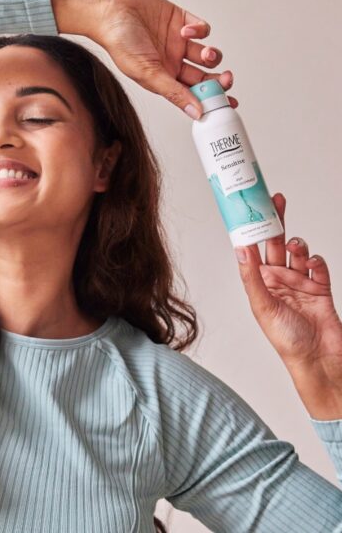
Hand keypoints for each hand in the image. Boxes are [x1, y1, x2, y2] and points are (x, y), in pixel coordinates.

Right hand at [93, 0, 236, 118]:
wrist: (110, 8)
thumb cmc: (119, 43)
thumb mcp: (147, 74)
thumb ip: (174, 93)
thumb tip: (196, 113)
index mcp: (162, 80)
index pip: (191, 95)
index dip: (210, 100)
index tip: (227, 102)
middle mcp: (171, 63)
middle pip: (203, 77)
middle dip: (217, 80)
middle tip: (225, 79)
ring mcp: (177, 42)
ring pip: (206, 54)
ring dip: (211, 56)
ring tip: (203, 54)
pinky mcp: (181, 20)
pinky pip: (202, 28)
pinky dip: (199, 30)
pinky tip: (186, 30)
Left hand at [234, 192, 341, 389]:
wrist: (319, 359)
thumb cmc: (286, 339)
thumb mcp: (262, 306)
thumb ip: (252, 277)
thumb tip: (241, 249)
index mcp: (259, 283)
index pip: (253, 250)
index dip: (252, 230)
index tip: (250, 210)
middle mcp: (278, 280)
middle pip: (275, 244)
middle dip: (276, 222)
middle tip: (276, 201)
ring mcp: (300, 283)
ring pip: (298, 252)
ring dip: (297, 245)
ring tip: (294, 247)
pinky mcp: (320, 288)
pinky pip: (318, 266)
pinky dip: (316, 261)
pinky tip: (312, 263)